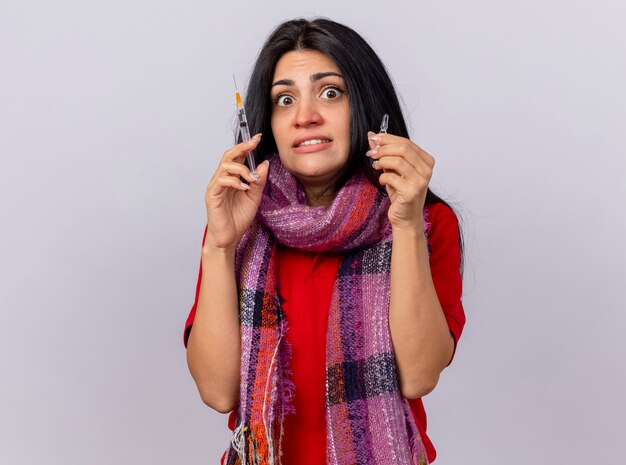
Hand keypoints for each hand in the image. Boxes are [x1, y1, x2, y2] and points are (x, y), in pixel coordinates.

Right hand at [204, 134, 269, 250]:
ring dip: (242, 169)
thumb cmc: (239, 218)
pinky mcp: (212, 195)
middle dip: (242, 147)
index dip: (246, 145)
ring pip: (225, 166)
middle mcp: (223, 178)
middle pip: (229, 156)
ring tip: (252, 179)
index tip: (257, 137)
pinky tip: (244, 188)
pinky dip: (235, 182)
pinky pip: (221, 181)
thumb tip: (264, 164)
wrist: (230, 237)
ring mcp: (216, 186)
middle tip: (254, 142)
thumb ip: (259, 181)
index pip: (238, 157)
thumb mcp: (255, 198)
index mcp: (233, 178)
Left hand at [366, 131, 434, 230]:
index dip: (387, 138)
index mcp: (426, 161)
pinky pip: (391, 177)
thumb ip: (385, 153)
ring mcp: (421, 181)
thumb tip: (372, 135)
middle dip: (383, 148)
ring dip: (382, 161)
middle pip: (403, 149)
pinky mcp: (412, 192)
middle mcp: (427, 169)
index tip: (373, 139)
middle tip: (371, 153)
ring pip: (397, 161)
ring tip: (376, 166)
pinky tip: (382, 181)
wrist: (406, 217)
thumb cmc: (401, 193)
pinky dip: (382, 177)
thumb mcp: (393, 170)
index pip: (406, 142)